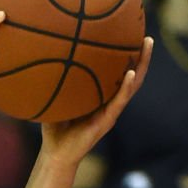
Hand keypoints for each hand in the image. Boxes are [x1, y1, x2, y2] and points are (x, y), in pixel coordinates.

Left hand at [40, 38, 152, 164]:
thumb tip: (41, 56)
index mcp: (99, 95)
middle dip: (140, 55)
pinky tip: (131, 73)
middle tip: (146, 35)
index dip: (124, 56)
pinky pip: (120, 101)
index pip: (115, 72)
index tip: (128, 35)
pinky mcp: (108, 120)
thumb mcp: (54, 98)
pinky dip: (126, 87)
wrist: (55, 152)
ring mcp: (111, 110)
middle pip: (130, 74)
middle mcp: (109, 101)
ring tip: (146, 46)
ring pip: (132, 84)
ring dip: (141, 65)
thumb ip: (54, 81)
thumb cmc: (53, 125)